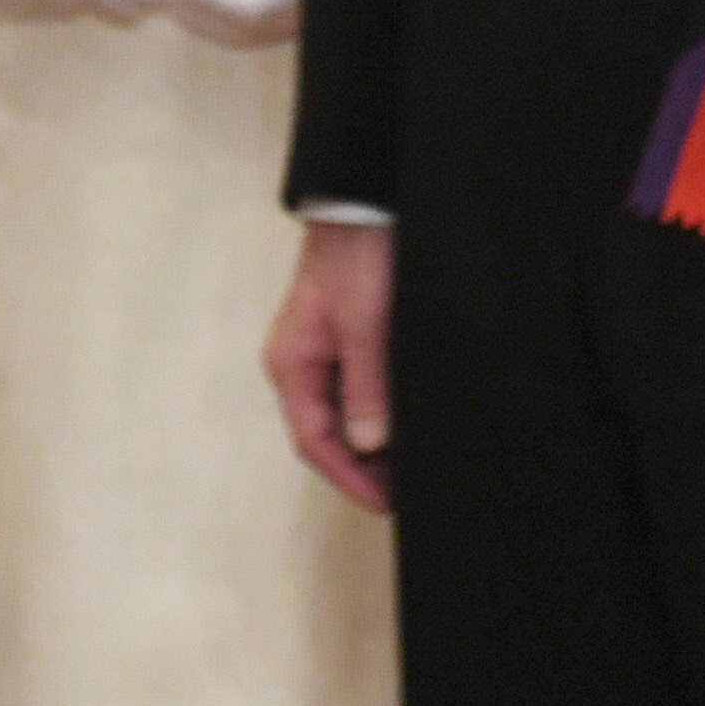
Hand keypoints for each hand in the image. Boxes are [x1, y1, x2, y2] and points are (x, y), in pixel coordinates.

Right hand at [263, 224, 395, 511]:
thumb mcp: (366, 325)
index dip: (350, 477)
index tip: (387, 503)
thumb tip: (369, 444)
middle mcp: (300, 364)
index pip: (315, 441)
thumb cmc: (361, 261)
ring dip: (372, 442)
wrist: (364, 201)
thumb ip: (367, 384)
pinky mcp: (347, 334)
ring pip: (344, 412)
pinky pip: (358, 387)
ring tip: (412, 467)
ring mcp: (322, 349)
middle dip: (363, 467)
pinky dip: (379, 411)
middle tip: (408, 493)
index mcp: (292, 366)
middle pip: (327, 432)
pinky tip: (406, 423)